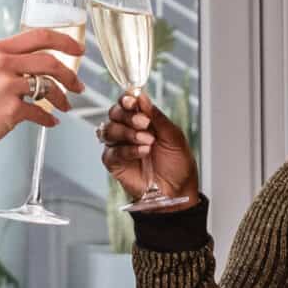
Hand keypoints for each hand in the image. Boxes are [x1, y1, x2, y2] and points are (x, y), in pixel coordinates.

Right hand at [0, 28, 81, 186]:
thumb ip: (8, 63)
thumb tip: (38, 65)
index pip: (39, 35)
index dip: (64, 41)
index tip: (78, 49)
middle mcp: (3, 64)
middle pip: (50, 61)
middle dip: (71, 75)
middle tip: (78, 84)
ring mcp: (7, 87)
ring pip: (49, 87)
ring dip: (63, 98)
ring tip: (65, 105)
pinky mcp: (11, 110)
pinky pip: (39, 113)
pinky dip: (48, 119)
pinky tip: (50, 121)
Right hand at [98, 93, 198, 210]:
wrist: (178, 190)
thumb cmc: (177, 164)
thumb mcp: (174, 136)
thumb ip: (157, 117)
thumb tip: (143, 97)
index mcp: (141, 120)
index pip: (127, 103)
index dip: (126, 99)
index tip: (132, 100)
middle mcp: (127, 130)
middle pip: (114, 113)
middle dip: (128, 116)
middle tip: (145, 123)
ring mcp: (119, 146)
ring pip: (109, 130)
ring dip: (128, 133)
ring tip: (148, 141)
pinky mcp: (114, 163)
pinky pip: (112, 151)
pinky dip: (128, 150)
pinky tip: (143, 152)